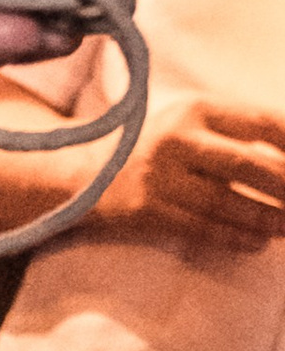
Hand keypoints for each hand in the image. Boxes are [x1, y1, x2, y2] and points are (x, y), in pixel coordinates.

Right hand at [115, 104, 284, 250]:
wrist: (83, 173)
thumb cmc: (156, 147)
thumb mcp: (192, 122)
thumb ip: (237, 132)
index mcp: (197, 109)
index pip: (262, 123)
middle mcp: (177, 139)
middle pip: (248, 164)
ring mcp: (159, 176)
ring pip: (226, 202)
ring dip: (267, 218)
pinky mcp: (146, 210)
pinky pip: (200, 227)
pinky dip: (234, 236)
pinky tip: (258, 242)